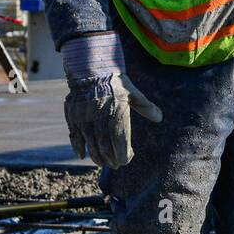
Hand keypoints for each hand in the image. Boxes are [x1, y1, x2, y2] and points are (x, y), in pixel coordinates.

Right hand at [61, 32, 161, 168]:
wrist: (91, 69)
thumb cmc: (116, 83)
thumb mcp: (133, 92)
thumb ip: (145, 106)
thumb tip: (160, 118)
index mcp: (116, 112)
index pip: (120, 140)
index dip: (123, 154)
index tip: (126, 160)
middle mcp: (99, 117)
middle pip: (105, 146)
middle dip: (111, 159)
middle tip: (115, 164)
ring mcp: (84, 117)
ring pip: (90, 143)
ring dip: (96, 156)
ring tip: (102, 162)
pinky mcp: (73, 116)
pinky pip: (74, 135)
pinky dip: (78, 147)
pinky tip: (82, 155)